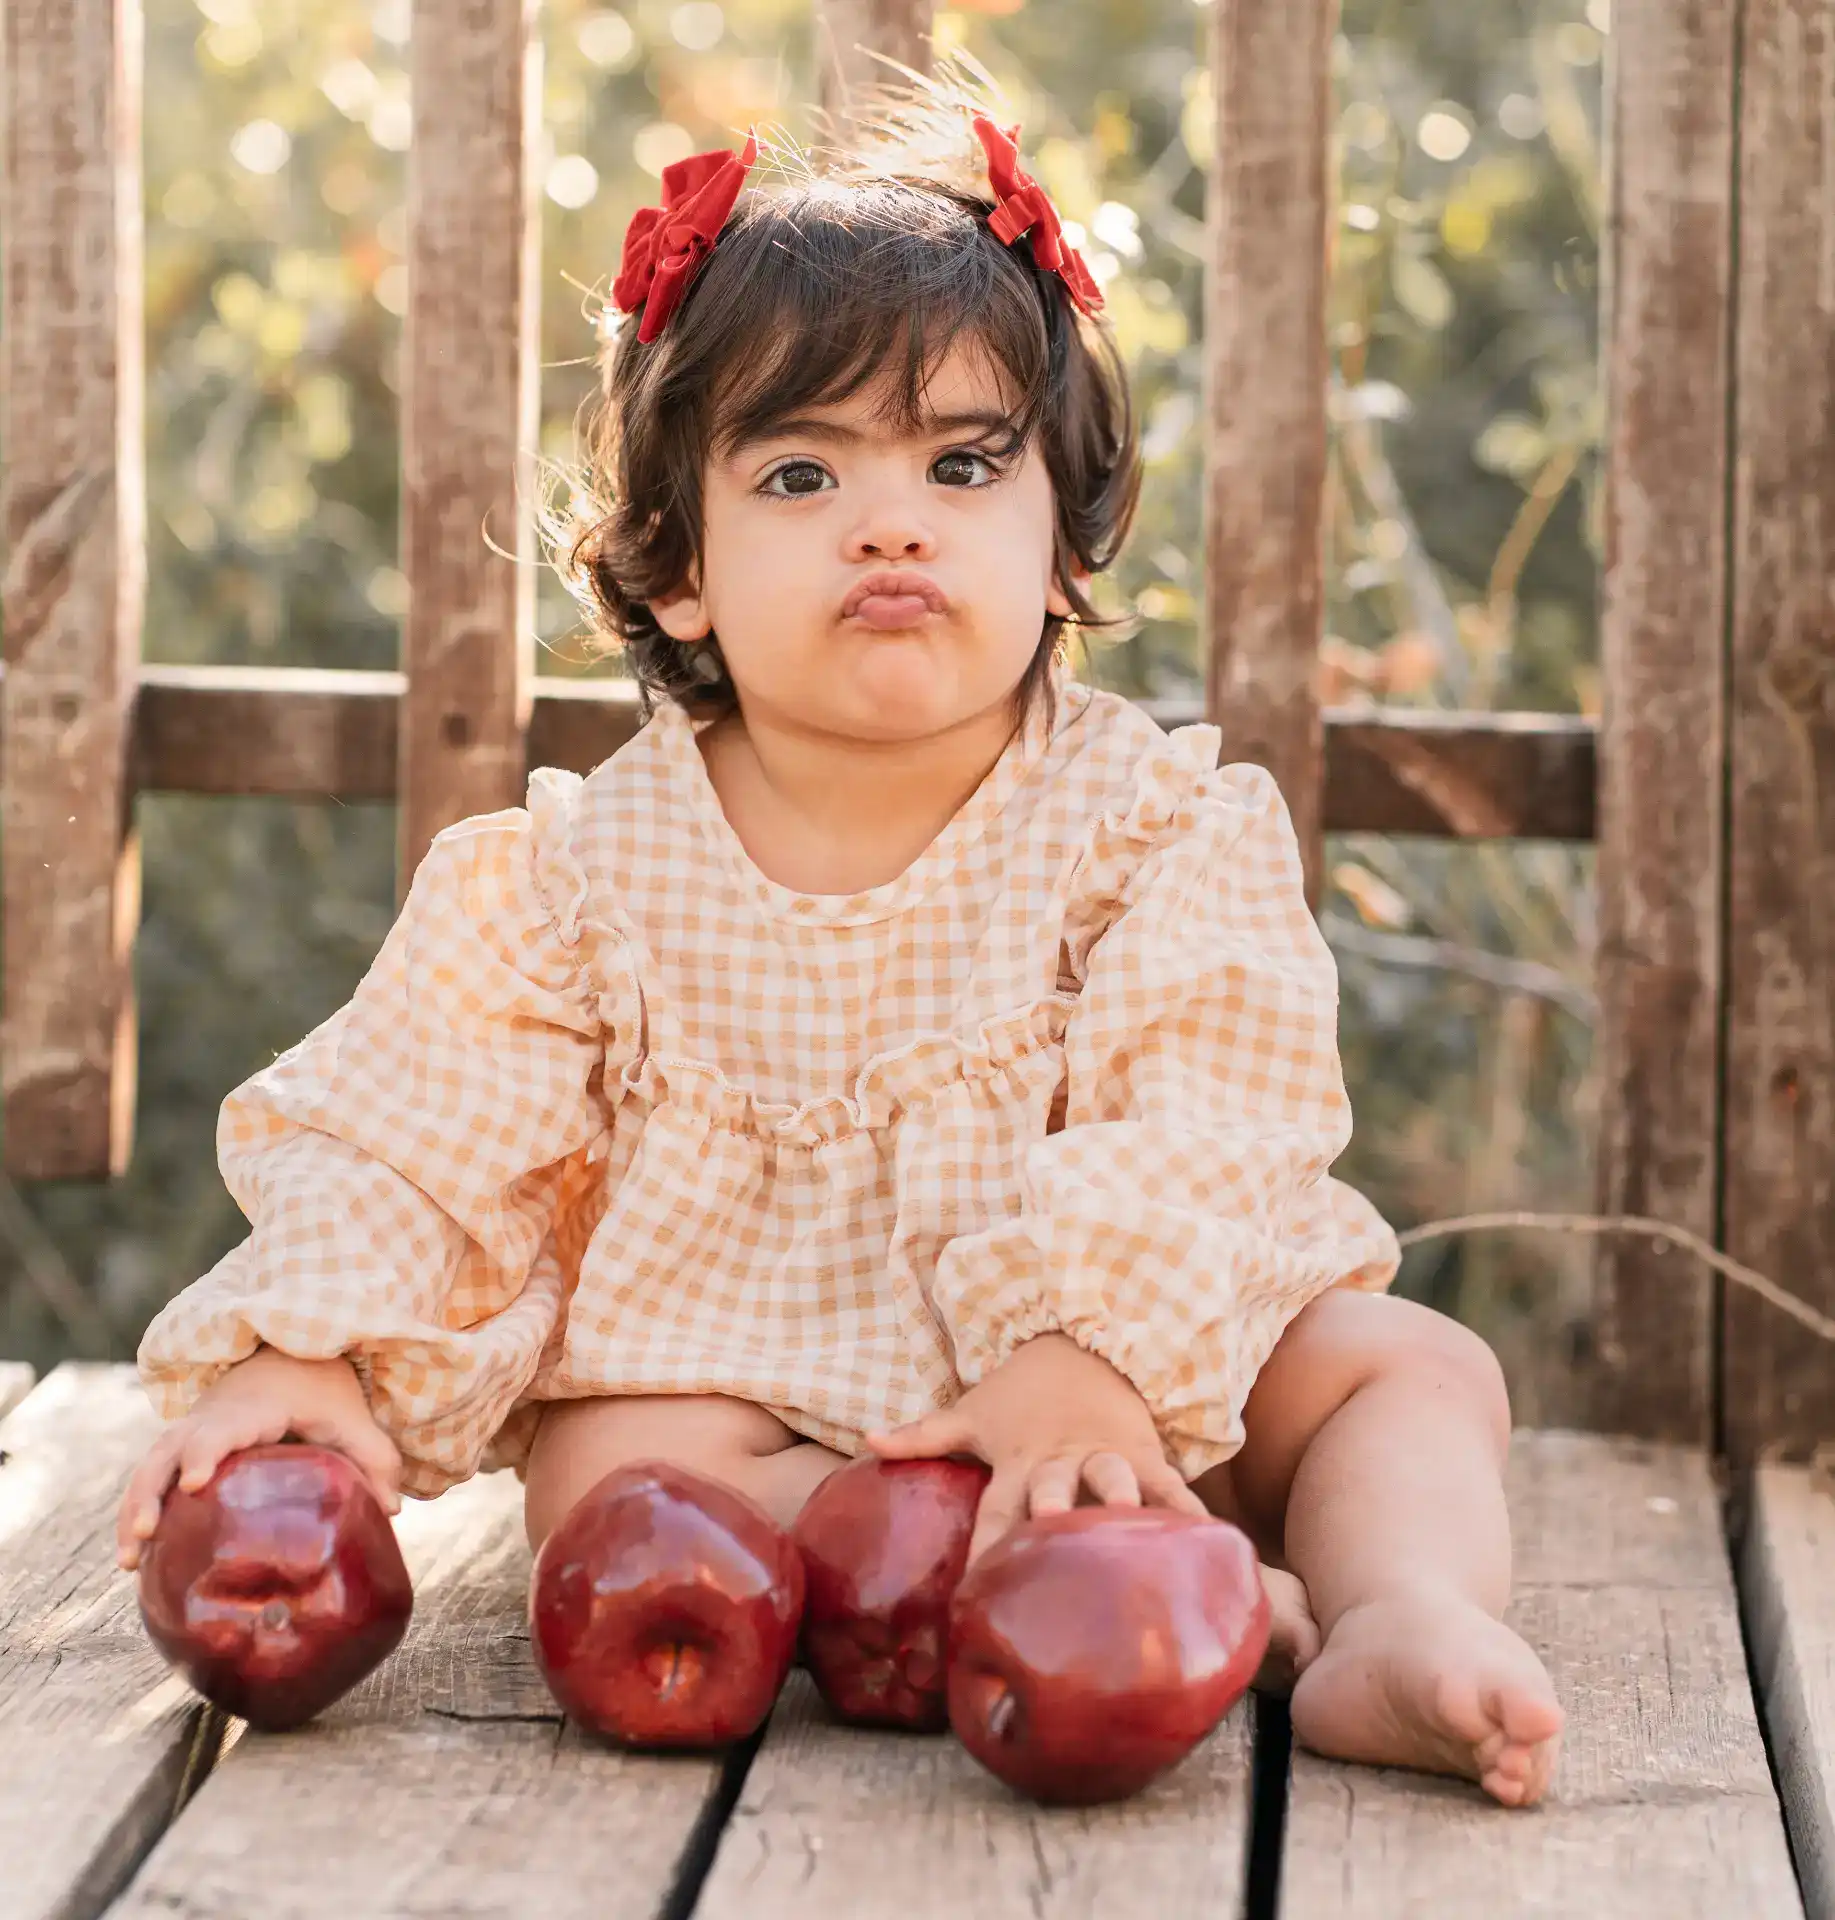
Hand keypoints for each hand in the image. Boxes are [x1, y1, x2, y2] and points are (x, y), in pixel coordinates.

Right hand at [117, 1347, 402, 1570]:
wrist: (288, 1355)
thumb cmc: (320, 1388)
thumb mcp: (351, 1416)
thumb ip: (374, 1458)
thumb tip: (393, 1511)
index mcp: (254, 1407)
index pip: (224, 1428)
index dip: (209, 1452)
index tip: (198, 1481)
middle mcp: (211, 1417)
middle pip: (169, 1450)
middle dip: (153, 1491)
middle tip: (144, 1534)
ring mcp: (190, 1432)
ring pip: (149, 1466)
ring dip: (134, 1508)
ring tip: (127, 1561)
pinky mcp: (180, 1448)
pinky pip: (149, 1478)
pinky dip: (136, 1509)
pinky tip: (133, 1560)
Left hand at [867, 1332, 1206, 1561]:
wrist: (1083, 1340)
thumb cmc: (1021, 1392)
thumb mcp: (971, 1411)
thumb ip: (923, 1434)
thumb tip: (867, 1439)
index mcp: (1016, 1460)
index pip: (994, 1511)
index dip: (986, 1548)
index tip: (975, 1593)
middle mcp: (1060, 1461)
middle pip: (1053, 1492)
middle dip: (1051, 1518)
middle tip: (1050, 1548)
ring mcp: (1105, 1455)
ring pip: (1112, 1480)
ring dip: (1119, 1504)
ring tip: (1131, 1540)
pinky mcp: (1144, 1453)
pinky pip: (1169, 1485)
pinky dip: (1187, 1512)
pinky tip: (1210, 1543)